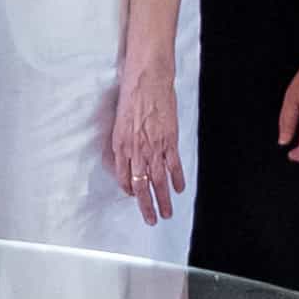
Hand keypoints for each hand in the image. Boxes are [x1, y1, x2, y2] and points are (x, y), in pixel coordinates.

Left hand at [105, 47, 185, 223]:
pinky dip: (178, 179)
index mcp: (121, 145)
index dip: (128, 190)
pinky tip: (180, 189)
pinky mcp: (170, 141)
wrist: (147, 79)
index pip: (123, 177)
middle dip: (146, 205)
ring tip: (166, 213)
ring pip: (158, 181)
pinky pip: (174, 166)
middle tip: (150, 219)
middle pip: (140, 185)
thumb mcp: (118, 120)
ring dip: (163, 200)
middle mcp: (136, 150)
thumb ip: (121, 142)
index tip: (132, 197)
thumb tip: (122, 158)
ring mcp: (154, 147)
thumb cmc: (131, 94)